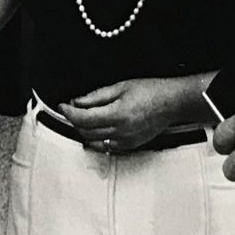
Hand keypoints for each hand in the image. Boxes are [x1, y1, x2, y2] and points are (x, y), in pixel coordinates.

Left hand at [58, 77, 187, 153]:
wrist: (172, 102)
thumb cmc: (150, 91)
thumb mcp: (120, 86)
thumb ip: (96, 96)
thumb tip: (77, 101)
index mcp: (117, 115)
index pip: (83, 119)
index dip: (69, 112)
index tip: (63, 106)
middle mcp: (121, 132)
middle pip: (86, 132)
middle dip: (75, 120)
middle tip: (72, 108)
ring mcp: (126, 142)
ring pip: (94, 142)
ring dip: (84, 130)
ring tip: (83, 117)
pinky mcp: (130, 146)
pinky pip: (106, 147)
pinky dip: (97, 139)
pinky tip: (97, 128)